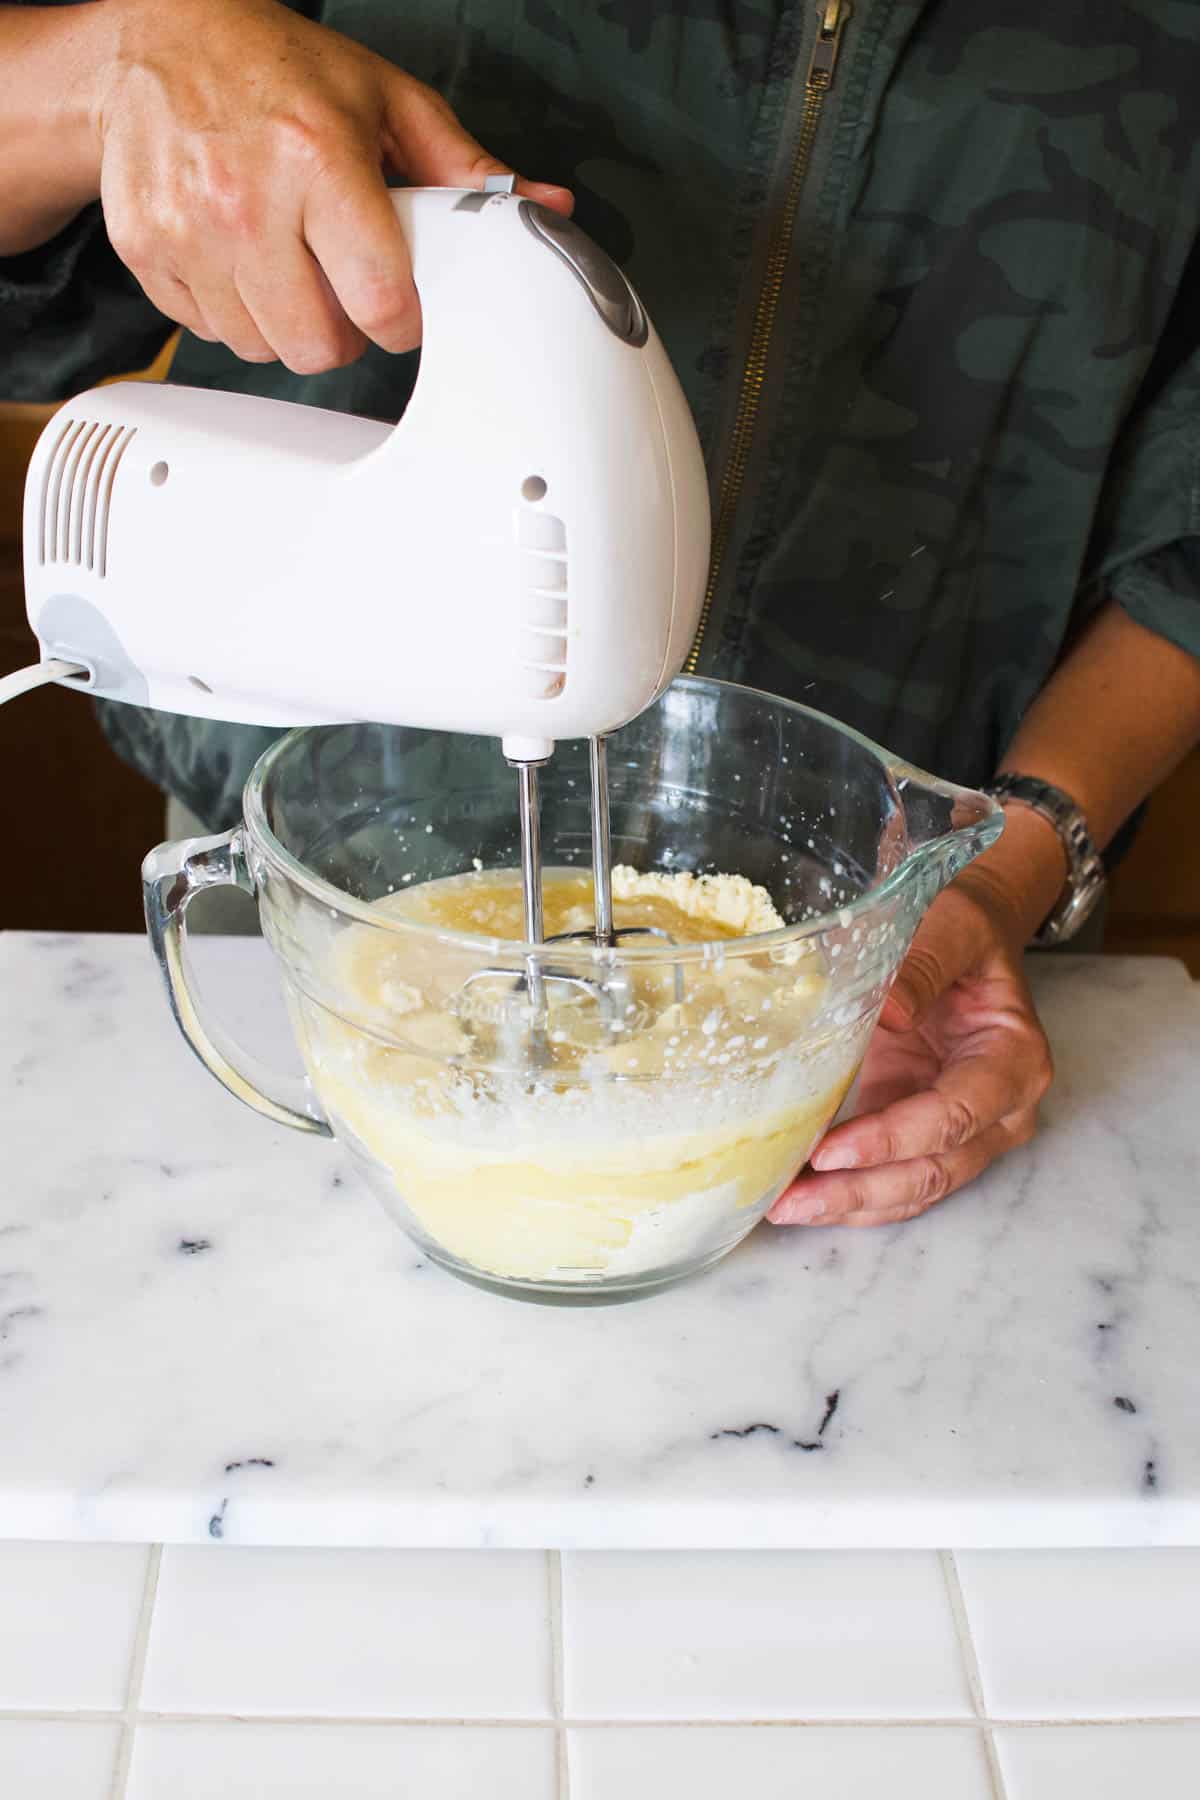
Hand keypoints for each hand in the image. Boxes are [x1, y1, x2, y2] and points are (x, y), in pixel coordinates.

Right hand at [90, 0, 572, 369]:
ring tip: (289, 265)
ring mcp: (187, 229)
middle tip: (340, 286)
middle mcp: (246, 199)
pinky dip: (232, 311)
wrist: (159, 36)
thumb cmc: (279, 68)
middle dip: (342, 332)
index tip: (399, 308)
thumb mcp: (385, 101)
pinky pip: (209, 331)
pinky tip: (241, 259)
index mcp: (318, 159)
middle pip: (318, 347)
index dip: (400, 320)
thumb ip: (465, 166)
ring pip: (263, 349)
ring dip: (285, 326)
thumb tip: (545, 204)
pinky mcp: (145, 249)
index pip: (379, 304)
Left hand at [768, 872, 1053, 1229]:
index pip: (955, 1115)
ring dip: (849, 1204)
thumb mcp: (951, 925)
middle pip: (935, 1170)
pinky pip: (895, 1181)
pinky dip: (850, 1195)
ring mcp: (968, 1132)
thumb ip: (924, 963)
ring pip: (914, 1189)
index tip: (832, 1150)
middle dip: (861, 1190)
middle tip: (792, 1200)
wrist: (968, 936)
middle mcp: (1002, 1110)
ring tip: (783, 1207)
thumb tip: (888, 1012)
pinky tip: (801, 1198)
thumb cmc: (964, 928)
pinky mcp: (929, 1136)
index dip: (894, 1139)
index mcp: (1015, 1060)